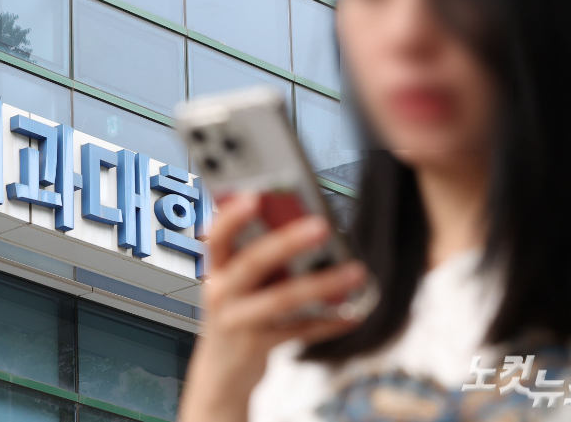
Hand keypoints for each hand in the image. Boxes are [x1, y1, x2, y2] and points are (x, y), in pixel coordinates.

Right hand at [179, 193, 366, 421]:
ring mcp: (238, 322)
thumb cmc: (235, 316)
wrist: (220, 374)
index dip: (232, 216)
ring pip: (281, 300)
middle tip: (321, 227)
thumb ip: (258, 259)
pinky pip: (299, 330)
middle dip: (287, 243)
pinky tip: (353, 314)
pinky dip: (329, 322)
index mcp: (216, 270)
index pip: (217, 237)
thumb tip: (303, 225)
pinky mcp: (258, 346)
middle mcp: (222, 294)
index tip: (254, 197)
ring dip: (322, 284)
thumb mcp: (235, 285)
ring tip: (355, 272)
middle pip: (252, 264)